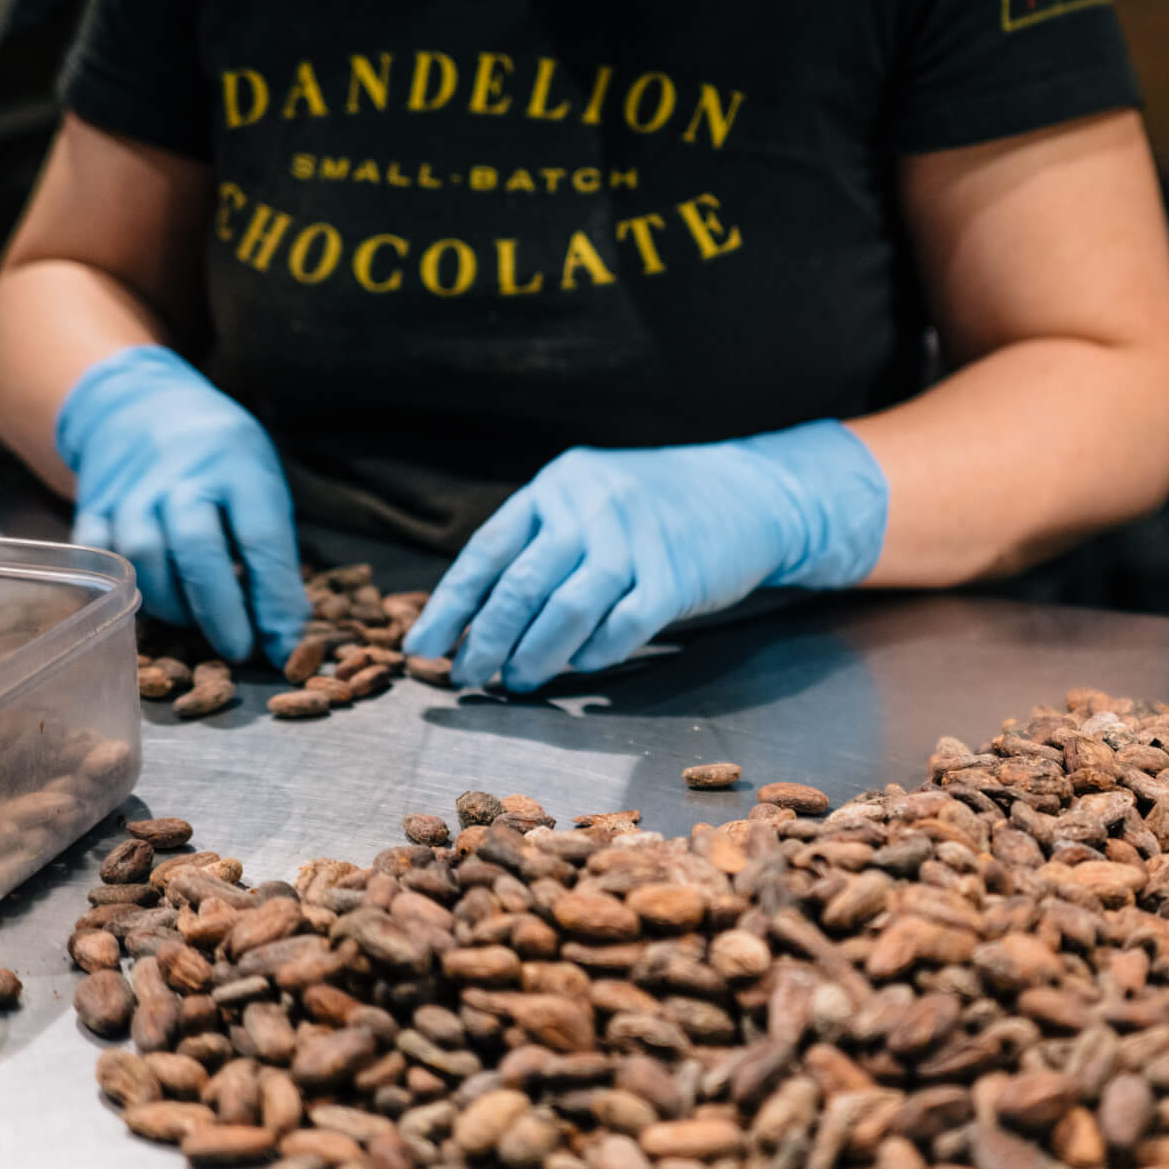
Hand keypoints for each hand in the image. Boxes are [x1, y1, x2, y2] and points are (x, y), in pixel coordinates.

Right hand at [58, 345, 308, 665]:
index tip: (283, 646)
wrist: (144, 405)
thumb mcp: (261, 487)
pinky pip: (99, 556)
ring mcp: (132, 490)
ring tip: (194, 622)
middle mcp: (182, 476)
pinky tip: (145, 603)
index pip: (261, 539)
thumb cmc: (221, 460)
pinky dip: (119, 589)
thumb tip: (287, 634)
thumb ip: (273, 555)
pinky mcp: (94, 504)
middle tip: (238, 649)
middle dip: (219, 610)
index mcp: (238, 468)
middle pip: (197, 549)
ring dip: (172, 605)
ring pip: (143, 558)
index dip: (273, 599)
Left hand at [402, 421, 888, 691]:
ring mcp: (635, 541)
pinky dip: (594, 655)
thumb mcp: (589, 502)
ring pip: (567, 612)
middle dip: (487, 641)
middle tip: (467, 678)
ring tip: (519, 681)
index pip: (488, 552)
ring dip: (535, 657)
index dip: (451, 605)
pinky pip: (622, 629)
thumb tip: (474, 618)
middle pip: (522, 587)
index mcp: (556, 487)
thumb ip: (540, 544)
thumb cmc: (652, 510)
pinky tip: (581, 665)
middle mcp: (590, 507)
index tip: (421, 647)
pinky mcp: (676, 578)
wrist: (747, 493)